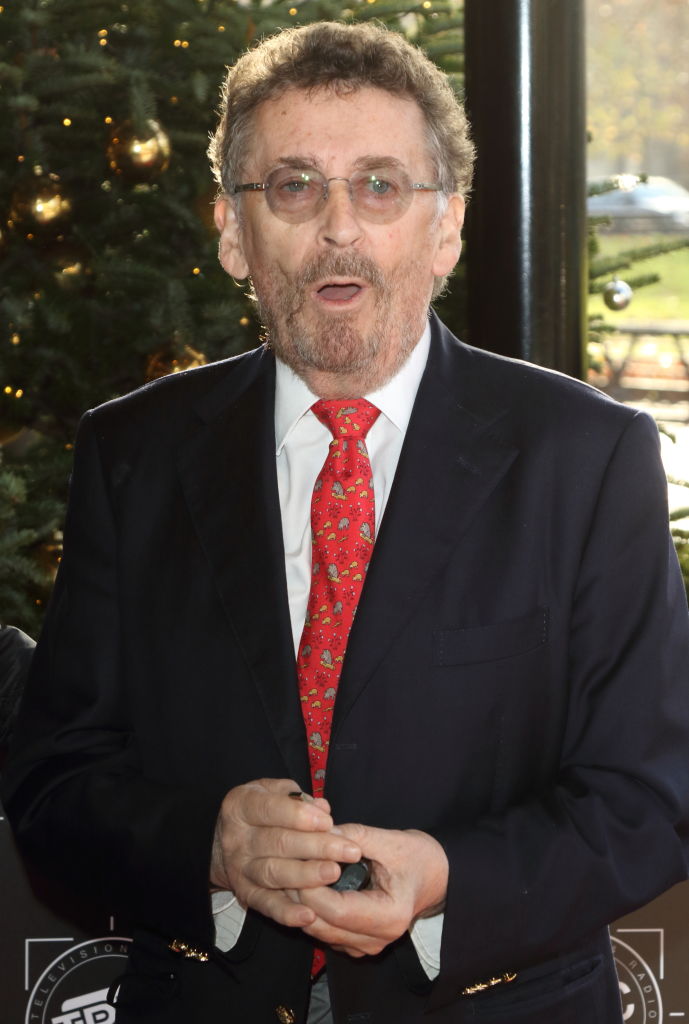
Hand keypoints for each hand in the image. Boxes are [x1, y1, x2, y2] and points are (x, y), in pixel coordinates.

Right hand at [210, 779, 361, 928]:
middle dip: (316, 846)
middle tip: (348, 850)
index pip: (269, 809)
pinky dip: (286, 913)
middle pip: (278, 842)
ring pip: (273, 873)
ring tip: (334, 873)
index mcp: (241, 806)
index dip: (299, 815)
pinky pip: (266, 905)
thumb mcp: (274, 792)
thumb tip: (323, 808)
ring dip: (306, 876)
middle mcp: (236, 838)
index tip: (328, 821)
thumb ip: (298, 798)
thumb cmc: (262, 810)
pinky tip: (309, 915)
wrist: (226, 840)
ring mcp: (239, 868)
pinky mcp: (245, 894)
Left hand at [297, 824, 447, 957]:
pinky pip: (325, 931)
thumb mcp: (390, 840)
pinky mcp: (358, 942)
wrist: (437, 876)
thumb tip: (318, 831)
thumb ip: (354, 837)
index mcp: (390, 916)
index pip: (336, 911)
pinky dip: (311, 911)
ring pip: (319, 932)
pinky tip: (305, 885)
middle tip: (287, 864)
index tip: (297, 861)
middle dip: (300, 895)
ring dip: (302, 905)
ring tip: (293, 871)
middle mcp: (378, 938)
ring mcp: (367, 945)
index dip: (311, 888)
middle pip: (323, 926)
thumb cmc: (418, 857)